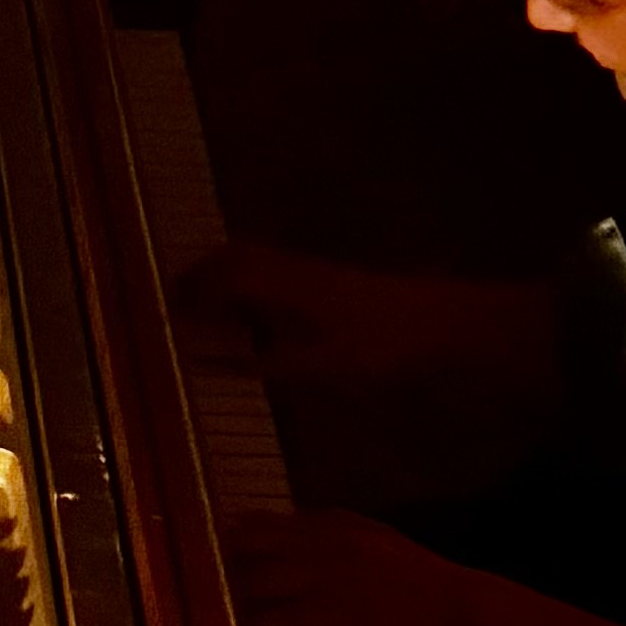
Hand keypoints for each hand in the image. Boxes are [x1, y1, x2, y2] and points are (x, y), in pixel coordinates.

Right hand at [183, 242, 561, 396]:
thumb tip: (200, 352)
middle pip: (242, 260)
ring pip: (266, 269)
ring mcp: (328, 279)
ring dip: (234, 287)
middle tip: (179, 306)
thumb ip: (259, 360)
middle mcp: (303, 272)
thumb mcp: (319, 365)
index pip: (225, 272)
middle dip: (206, 278)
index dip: (190, 288)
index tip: (163, 309)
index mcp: (289, 282)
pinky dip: (263, 299)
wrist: (462, 333)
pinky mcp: (349, 292)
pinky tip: (270, 329)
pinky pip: (288, 283)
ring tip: (213, 318)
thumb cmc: (389, 348)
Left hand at [228, 509, 483, 625]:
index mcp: (336, 526)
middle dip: (223, 565)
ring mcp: (326, 581)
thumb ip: (339, 530)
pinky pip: (277, 624)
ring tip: (214, 619)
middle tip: (203, 587)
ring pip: (257, 583)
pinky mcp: (332, 618)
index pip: (267, 522)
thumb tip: (299, 524)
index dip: (236, 537)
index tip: (213, 550)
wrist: (463, 613)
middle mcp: (324, 546)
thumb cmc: (426, 583)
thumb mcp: (380, 540)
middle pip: (251, 546)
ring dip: (232, 600)